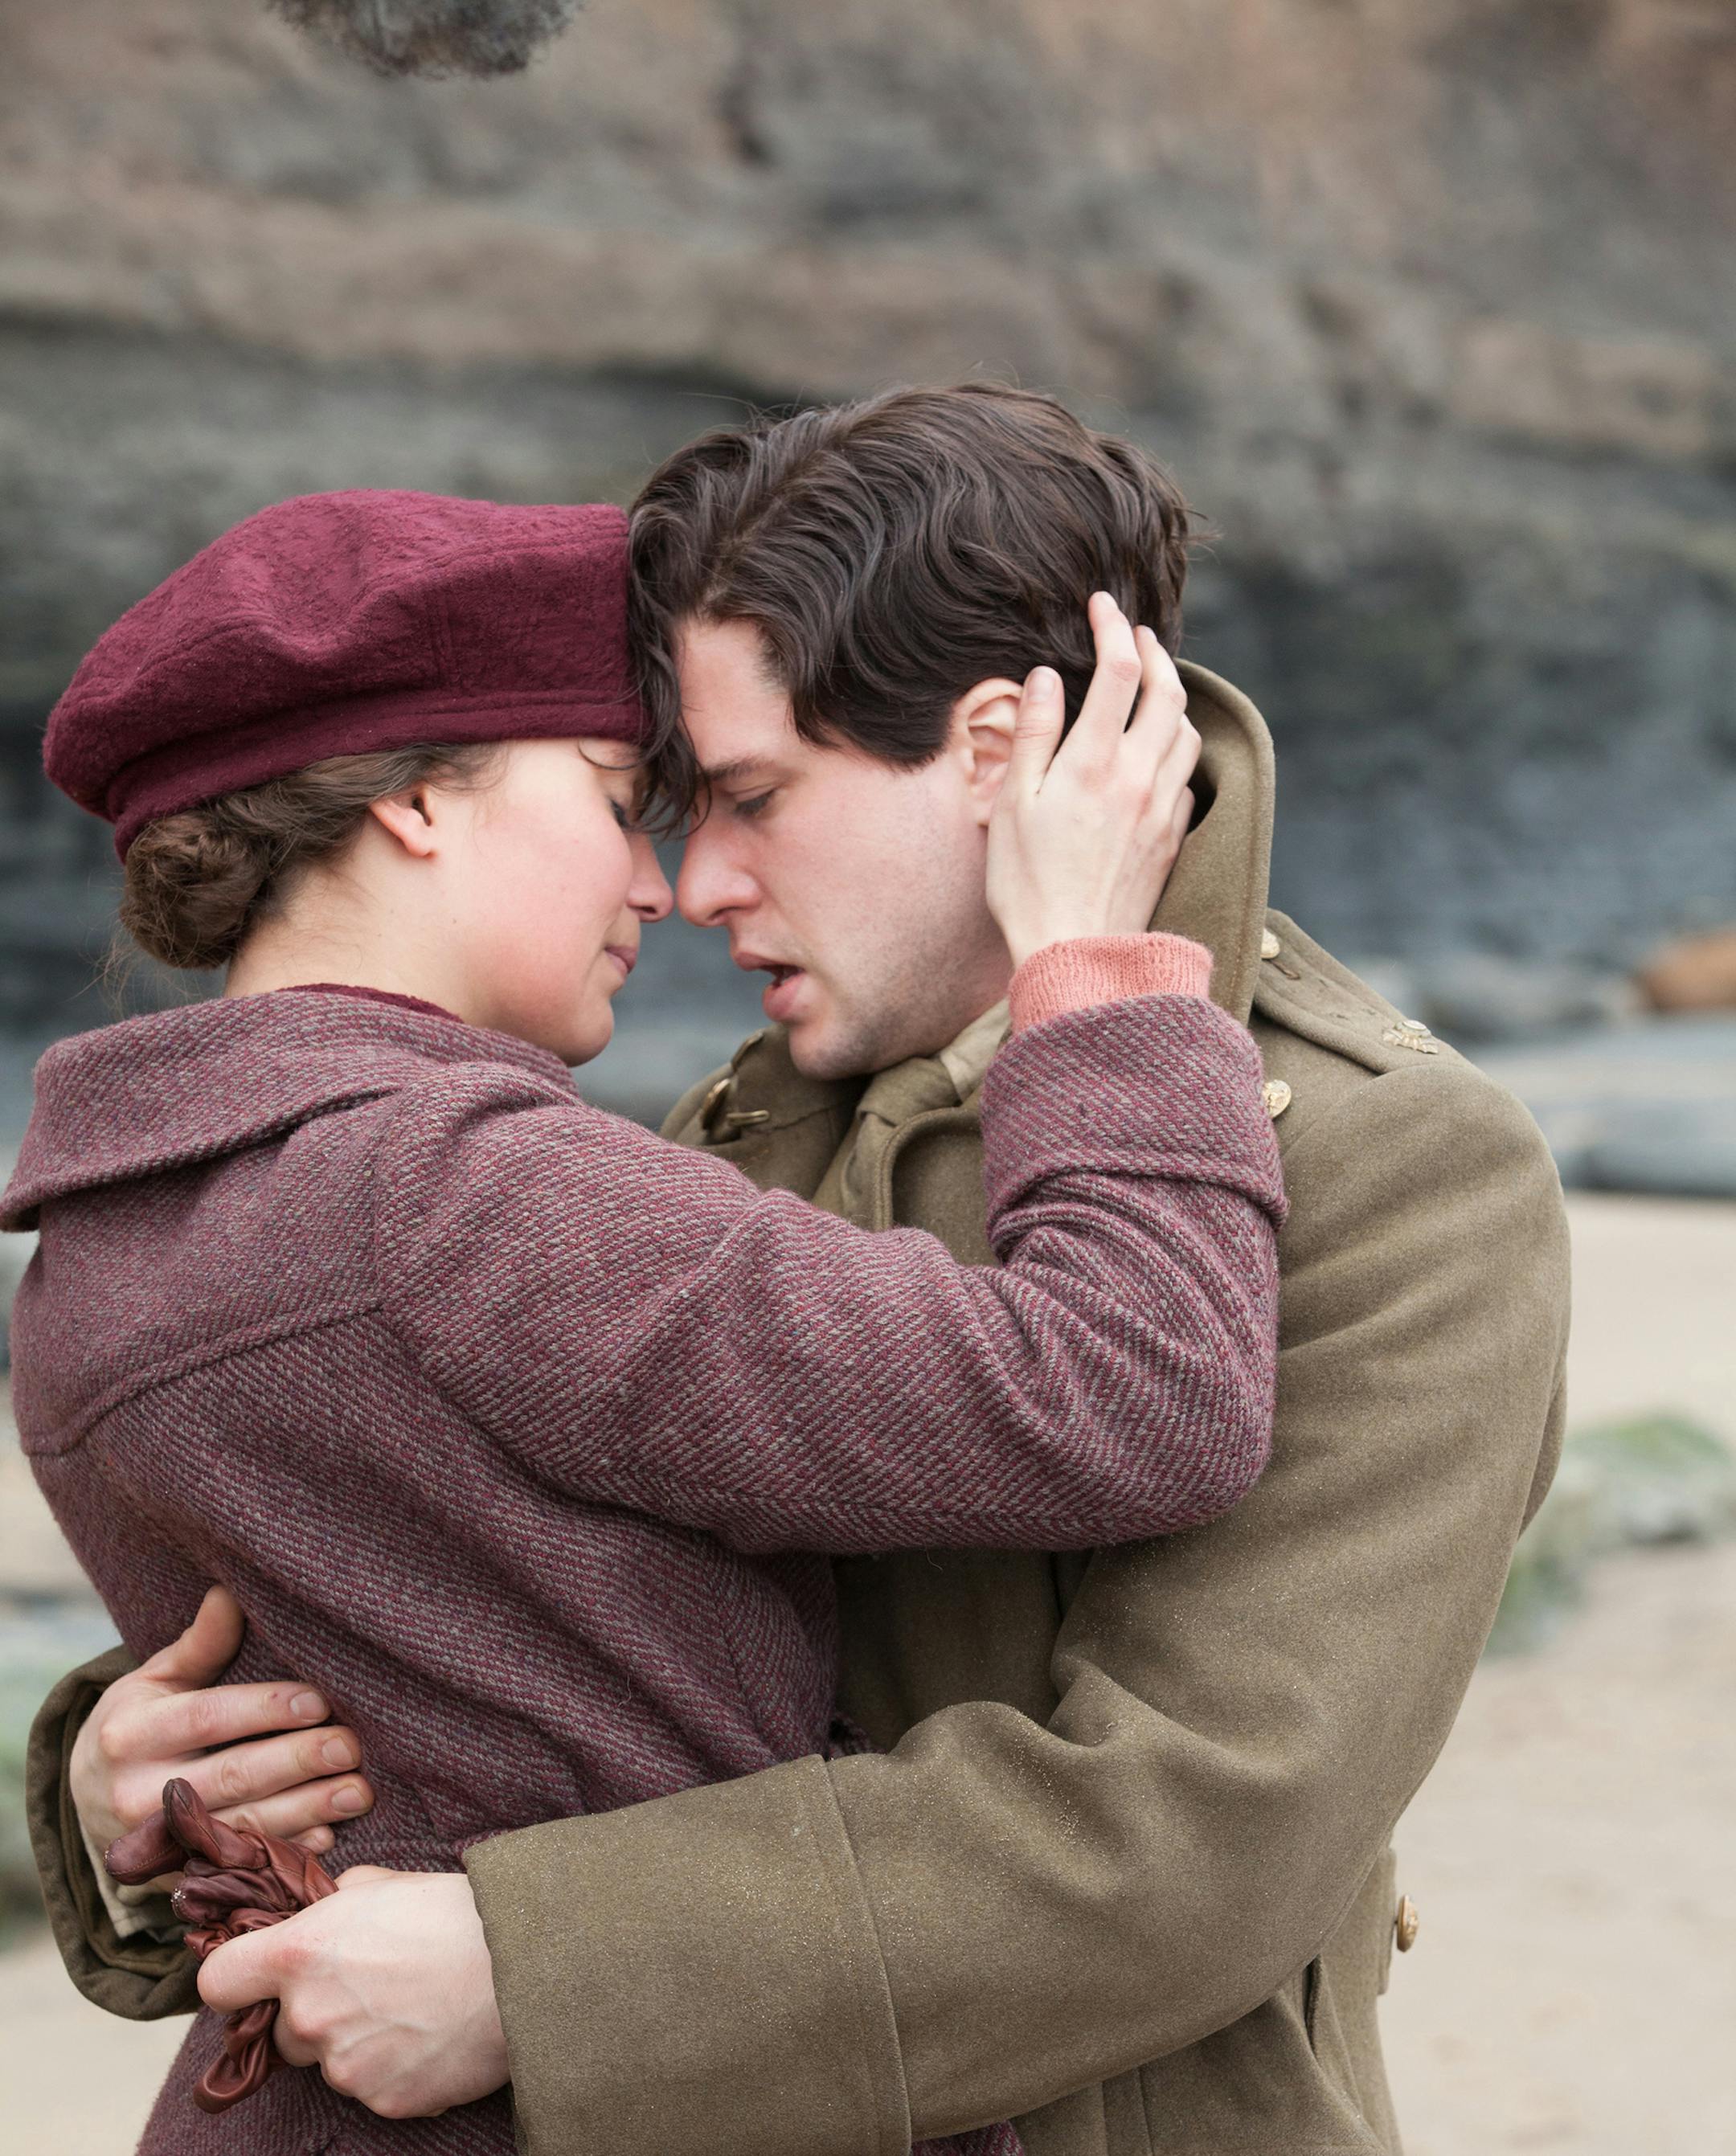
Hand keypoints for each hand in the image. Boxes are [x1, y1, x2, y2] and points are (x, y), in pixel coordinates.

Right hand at [70, 1585, 373, 1887]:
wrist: (89, 1800)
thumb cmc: (139, 1724)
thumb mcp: (155, 1680)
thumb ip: (200, 1645)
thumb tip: (231, 1593)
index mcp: (131, 1734)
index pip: (207, 1718)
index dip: (265, 1709)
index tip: (318, 1701)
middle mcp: (138, 1792)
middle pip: (230, 1776)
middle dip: (297, 1761)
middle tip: (350, 1747)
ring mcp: (158, 1841)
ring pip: (240, 1824)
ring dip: (306, 1810)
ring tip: (358, 1791)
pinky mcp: (179, 1873)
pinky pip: (238, 1862)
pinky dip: (285, 1850)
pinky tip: (328, 1834)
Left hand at [198, 1866, 508, 2117]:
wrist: (521, 1964)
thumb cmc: (454, 1914)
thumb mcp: (385, 1883)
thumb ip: (336, 1902)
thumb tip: (324, 1912)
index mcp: (300, 1953)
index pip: (218, 1982)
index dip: (237, 1978)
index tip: (259, 1978)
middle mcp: (309, 2015)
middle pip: (282, 2031)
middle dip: (314, 2013)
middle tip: (369, 1987)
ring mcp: (344, 2067)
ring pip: (329, 2062)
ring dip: (356, 2042)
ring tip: (412, 2009)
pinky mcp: (382, 2101)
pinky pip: (371, 2088)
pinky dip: (394, 2069)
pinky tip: (430, 2036)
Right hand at [986, 592, 1199, 968]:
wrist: (1076, 952)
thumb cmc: (1028, 884)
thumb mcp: (1014, 805)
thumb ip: (1034, 735)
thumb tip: (1050, 678)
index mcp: (1094, 762)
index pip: (1119, 670)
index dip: (1113, 627)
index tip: (1101, 606)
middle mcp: (1140, 777)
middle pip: (1167, 692)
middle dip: (1153, 653)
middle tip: (1135, 634)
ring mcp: (1163, 808)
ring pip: (1186, 733)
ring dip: (1172, 699)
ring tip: (1151, 688)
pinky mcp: (1173, 838)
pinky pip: (1188, 778)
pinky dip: (1176, 751)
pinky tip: (1156, 755)